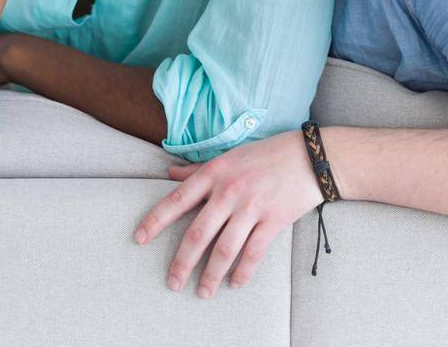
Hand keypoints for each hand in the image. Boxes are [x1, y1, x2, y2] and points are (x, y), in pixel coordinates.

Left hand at [133, 131, 322, 296]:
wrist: (308, 157)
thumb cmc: (265, 155)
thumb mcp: (228, 156)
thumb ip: (198, 169)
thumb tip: (170, 174)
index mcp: (214, 173)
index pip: (177, 200)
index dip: (155, 220)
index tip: (139, 238)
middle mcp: (229, 191)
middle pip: (198, 232)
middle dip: (182, 261)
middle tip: (172, 282)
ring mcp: (252, 208)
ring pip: (225, 249)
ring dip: (211, 275)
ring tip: (202, 292)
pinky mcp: (273, 221)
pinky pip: (253, 253)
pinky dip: (242, 272)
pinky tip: (234, 284)